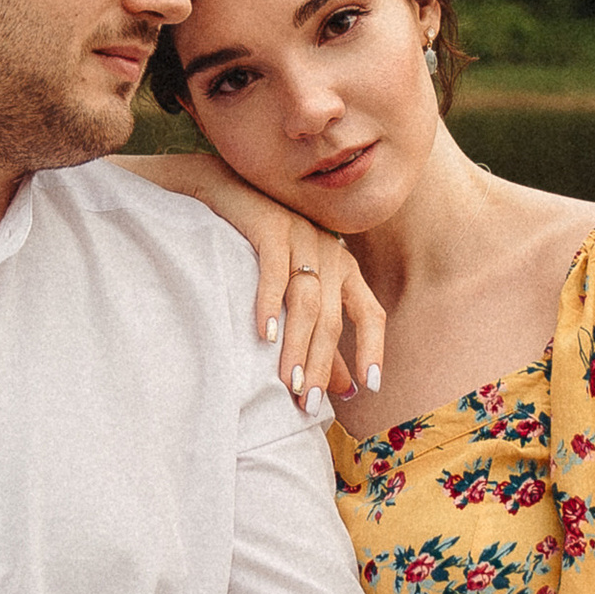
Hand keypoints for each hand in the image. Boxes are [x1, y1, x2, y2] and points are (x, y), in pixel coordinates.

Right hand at [259, 218, 384, 411]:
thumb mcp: (295, 293)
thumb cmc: (258, 249)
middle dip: (322, 363)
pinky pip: (275, 268)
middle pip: (333, 317)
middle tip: (308, 403)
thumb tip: (349, 390)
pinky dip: (270, 302)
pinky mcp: (271, 224)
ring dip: (298, 344)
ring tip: (287, 381)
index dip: (373, 349)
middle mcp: (330, 251)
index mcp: (344, 268)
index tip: (370, 387)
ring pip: (307, 300)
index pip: (371, 312)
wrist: (221, 190)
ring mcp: (302, 236)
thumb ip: (321, 339)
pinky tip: (264, 335)